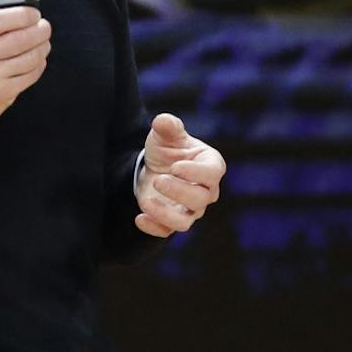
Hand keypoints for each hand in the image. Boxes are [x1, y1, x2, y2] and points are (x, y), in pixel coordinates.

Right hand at [0, 1, 50, 132]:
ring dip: (42, 47)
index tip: (33, 13)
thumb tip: (9, 2)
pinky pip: (30, 75)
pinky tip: (35, 61)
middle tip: (44, 27)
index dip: (25, 14)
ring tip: (42, 43)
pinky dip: (38, 65)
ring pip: (30, 57)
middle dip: (40, 30)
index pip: (1, 18)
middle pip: (21, 38)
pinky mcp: (1, 94)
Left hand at [133, 112, 225, 236]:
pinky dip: (154, 227)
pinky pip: (167, 231)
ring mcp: (190, 209)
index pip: (213, 173)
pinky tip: (139, 218)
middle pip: (201, 199)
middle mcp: (206, 191)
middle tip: (159, 180)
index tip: (175, 167)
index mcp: (210, 166)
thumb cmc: (168, 149)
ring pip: (186, 221)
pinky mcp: (172, 221)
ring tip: (146, 201)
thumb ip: (167, 126)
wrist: (154, 168)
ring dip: (166, 214)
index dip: (196, 173)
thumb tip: (162, 120)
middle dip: (180, 191)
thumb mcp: (166, 134)